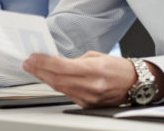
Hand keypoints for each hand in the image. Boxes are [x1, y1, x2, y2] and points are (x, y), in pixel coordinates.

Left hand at [22, 51, 140, 107]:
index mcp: (94, 70)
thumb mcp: (98, 56)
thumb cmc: (119, 68)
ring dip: (45, 78)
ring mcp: (88, 98)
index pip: (62, 67)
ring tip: (35, 70)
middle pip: (57, 79)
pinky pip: (67, 94)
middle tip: (28, 63)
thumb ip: (76, 60)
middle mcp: (91, 86)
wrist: (135, 84)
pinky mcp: (87, 105)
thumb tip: (57, 63)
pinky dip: (57, 86)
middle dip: (40, 70)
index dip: (44, 63)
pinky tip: (50, 79)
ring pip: (60, 88)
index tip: (33, 58)